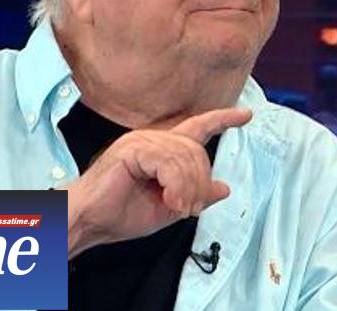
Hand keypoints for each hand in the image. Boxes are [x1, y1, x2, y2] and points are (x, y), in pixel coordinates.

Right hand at [61, 108, 251, 257]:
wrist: (89, 221)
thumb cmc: (120, 214)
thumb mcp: (169, 208)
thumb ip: (196, 194)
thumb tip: (225, 187)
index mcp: (160, 149)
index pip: (197, 127)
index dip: (222, 119)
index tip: (246, 115)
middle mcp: (151, 139)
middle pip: (197, 150)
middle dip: (200, 182)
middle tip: (189, 209)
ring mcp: (141, 141)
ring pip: (185, 157)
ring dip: (188, 189)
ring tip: (178, 208)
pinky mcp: (132, 150)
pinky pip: (168, 163)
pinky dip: (175, 186)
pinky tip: (169, 201)